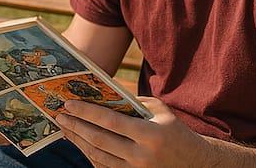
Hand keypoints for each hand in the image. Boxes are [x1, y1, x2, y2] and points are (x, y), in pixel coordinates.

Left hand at [56, 97, 208, 167]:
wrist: (195, 163)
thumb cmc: (174, 130)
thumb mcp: (160, 110)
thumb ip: (132, 102)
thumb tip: (101, 94)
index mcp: (150, 134)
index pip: (111, 121)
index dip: (87, 112)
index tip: (69, 104)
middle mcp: (142, 155)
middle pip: (99, 140)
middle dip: (76, 126)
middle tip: (60, 115)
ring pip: (98, 156)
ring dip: (78, 141)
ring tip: (65, 127)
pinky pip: (104, 167)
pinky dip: (89, 154)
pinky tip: (79, 142)